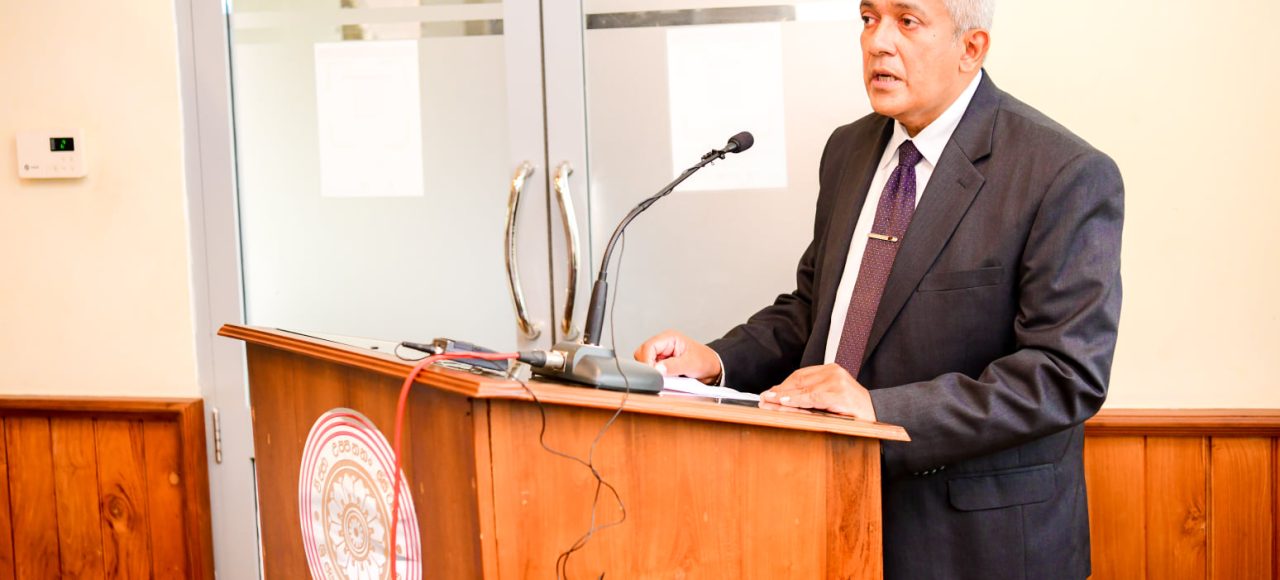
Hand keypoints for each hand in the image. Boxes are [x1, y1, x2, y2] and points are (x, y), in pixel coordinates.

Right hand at [633, 329, 721, 383]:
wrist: (712, 368)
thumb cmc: (704, 361)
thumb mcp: (690, 364)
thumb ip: (673, 366)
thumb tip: (657, 369)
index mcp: (668, 338)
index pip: (648, 347)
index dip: (647, 361)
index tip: (652, 373)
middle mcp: (662, 344)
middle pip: (642, 354)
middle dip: (648, 366)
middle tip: (659, 376)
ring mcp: (661, 354)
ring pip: (645, 362)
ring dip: (652, 371)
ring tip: (666, 377)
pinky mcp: (661, 363)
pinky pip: (651, 369)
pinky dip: (655, 375)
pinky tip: (665, 378)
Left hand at [760, 364, 876, 420]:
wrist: (880, 414)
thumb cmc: (854, 410)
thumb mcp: (831, 399)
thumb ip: (810, 396)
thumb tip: (781, 398)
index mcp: (831, 370)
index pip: (800, 375)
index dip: (783, 385)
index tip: (769, 393)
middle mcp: (833, 372)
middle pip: (799, 380)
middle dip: (779, 391)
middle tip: (764, 399)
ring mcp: (837, 382)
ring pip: (803, 388)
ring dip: (783, 396)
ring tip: (769, 402)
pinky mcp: (839, 394)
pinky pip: (812, 397)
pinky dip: (796, 400)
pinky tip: (784, 403)